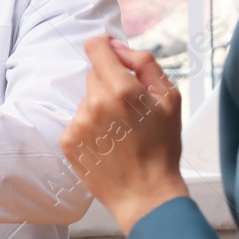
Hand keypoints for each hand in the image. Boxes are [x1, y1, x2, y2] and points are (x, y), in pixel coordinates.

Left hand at [59, 36, 188, 234]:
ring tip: (120, 133)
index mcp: (122, 89)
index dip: (104, 47)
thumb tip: (117, 46)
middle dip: (110, 85)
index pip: (95, 47)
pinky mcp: (68, 141)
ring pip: (86, 100)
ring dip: (100, 108)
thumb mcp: (169, 98)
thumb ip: (144, 64)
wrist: (145, 193)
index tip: (111, 54)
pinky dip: (90, 128)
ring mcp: (78, 123)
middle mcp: (95, 103)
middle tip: (130, 111)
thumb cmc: (162, 148)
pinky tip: (107, 144)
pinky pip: (77, 121)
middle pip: (94, 76)